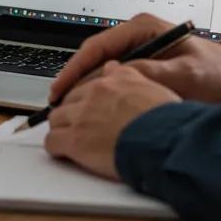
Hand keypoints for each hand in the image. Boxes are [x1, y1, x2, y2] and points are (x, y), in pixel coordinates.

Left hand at [44, 62, 180, 178]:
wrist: (166, 142)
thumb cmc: (167, 122)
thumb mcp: (152, 86)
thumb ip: (129, 76)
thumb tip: (113, 67)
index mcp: (114, 79)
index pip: (88, 84)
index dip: (86, 99)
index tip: (87, 108)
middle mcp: (95, 93)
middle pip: (68, 100)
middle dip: (71, 113)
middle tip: (78, 126)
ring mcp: (82, 116)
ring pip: (56, 118)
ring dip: (61, 128)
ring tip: (69, 140)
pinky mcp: (75, 140)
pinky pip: (52, 142)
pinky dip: (56, 148)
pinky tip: (63, 153)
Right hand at [49, 13, 220, 105]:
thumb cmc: (215, 71)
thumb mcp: (188, 72)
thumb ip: (157, 73)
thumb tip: (124, 75)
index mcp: (142, 27)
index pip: (98, 45)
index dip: (76, 67)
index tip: (62, 86)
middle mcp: (135, 35)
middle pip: (93, 55)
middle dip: (74, 78)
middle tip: (58, 101)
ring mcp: (136, 48)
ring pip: (99, 66)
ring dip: (84, 85)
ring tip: (68, 106)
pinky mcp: (139, 63)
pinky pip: (110, 75)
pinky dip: (98, 90)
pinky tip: (91, 106)